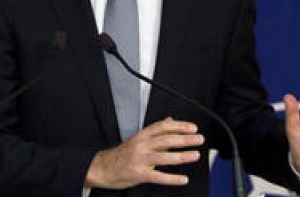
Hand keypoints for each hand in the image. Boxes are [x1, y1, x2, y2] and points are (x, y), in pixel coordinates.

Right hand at [85, 117, 204, 188]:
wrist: (101, 168)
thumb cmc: (121, 154)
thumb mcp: (138, 138)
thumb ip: (156, 131)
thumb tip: (171, 120)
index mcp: (142, 135)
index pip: (163, 127)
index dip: (179, 126)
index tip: (192, 128)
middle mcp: (142, 145)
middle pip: (166, 140)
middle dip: (184, 139)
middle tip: (198, 139)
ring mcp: (140, 160)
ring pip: (163, 156)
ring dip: (181, 156)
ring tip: (195, 155)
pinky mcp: (139, 174)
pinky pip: (158, 176)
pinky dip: (172, 178)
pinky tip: (183, 179)